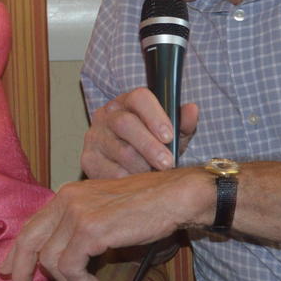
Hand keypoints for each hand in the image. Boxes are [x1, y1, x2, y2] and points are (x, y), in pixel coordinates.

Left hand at [0, 168, 203, 280]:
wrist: (174, 196)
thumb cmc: (145, 206)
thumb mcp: (102, 210)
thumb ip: (78, 226)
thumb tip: (58, 256)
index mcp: (66, 195)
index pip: (30, 226)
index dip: (16, 252)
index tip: (9, 272)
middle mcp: (66, 201)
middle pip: (28, 242)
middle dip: (21, 272)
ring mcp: (77, 214)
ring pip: (50, 260)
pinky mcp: (90, 229)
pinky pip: (70, 266)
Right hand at [81, 89, 198, 178]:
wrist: (126, 165)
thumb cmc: (151, 145)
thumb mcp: (170, 134)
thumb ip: (182, 123)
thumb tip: (192, 110)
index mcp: (127, 102)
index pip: (138, 98)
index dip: (155, 116)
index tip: (169, 136)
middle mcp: (107, 115)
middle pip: (125, 124)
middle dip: (150, 146)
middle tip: (167, 163)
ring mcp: (95, 137)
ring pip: (120, 151)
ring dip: (143, 166)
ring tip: (156, 175)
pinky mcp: (88, 159)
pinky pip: (110, 172)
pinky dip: (130, 180)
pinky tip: (139, 182)